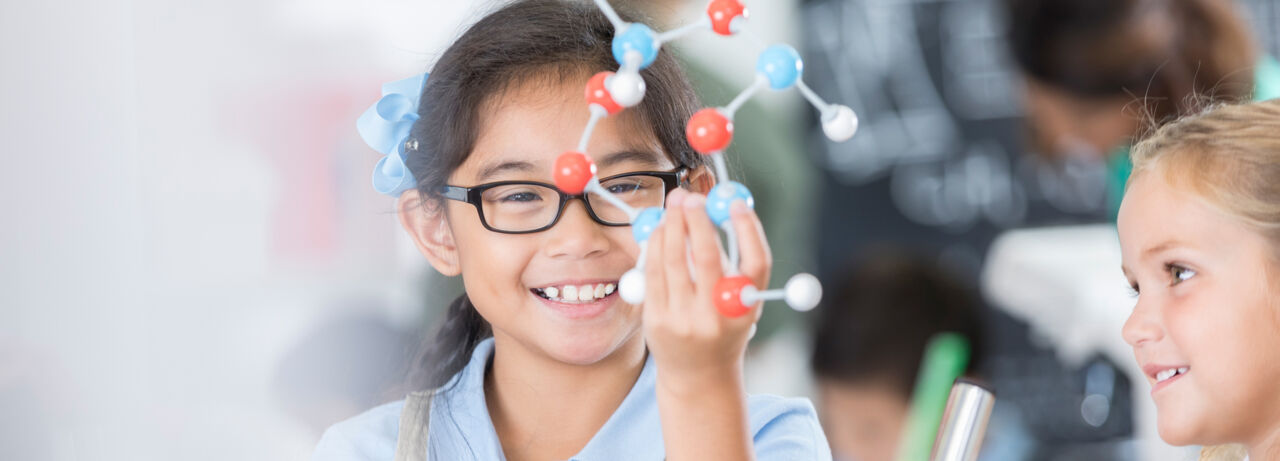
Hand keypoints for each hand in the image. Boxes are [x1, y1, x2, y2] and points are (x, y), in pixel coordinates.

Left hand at [642, 188, 771, 389]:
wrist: (698, 374)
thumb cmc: (722, 323)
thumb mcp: (737, 298)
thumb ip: (731, 258)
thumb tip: (717, 205)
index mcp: (747, 307)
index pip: (756, 263)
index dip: (749, 230)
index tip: (736, 203)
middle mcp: (718, 316)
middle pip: (708, 258)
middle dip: (697, 220)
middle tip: (691, 196)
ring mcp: (685, 321)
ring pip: (674, 260)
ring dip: (672, 225)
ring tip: (673, 206)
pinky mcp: (657, 321)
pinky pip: (653, 273)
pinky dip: (655, 245)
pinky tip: (660, 231)